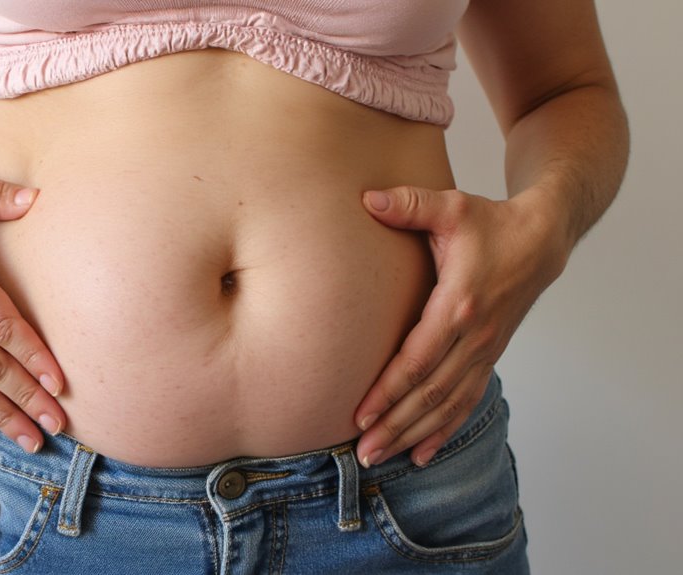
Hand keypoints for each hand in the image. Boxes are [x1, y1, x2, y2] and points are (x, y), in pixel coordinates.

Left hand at [353, 185, 569, 467]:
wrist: (544, 238)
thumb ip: (410, 204)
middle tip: (363, 453)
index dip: (388, 390)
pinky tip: (422, 453)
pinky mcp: (489, 355)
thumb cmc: (491, 223)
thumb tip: (367, 198)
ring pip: (448, 404)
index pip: (418, 359)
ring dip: (414, 434)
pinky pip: (467, 401)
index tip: (360, 414)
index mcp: (459, 304)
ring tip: (381, 458)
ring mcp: (485, 350)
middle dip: (395, 425)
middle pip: (431, 393)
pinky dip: (444, 429)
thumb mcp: (452, 206)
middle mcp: (474, 336)